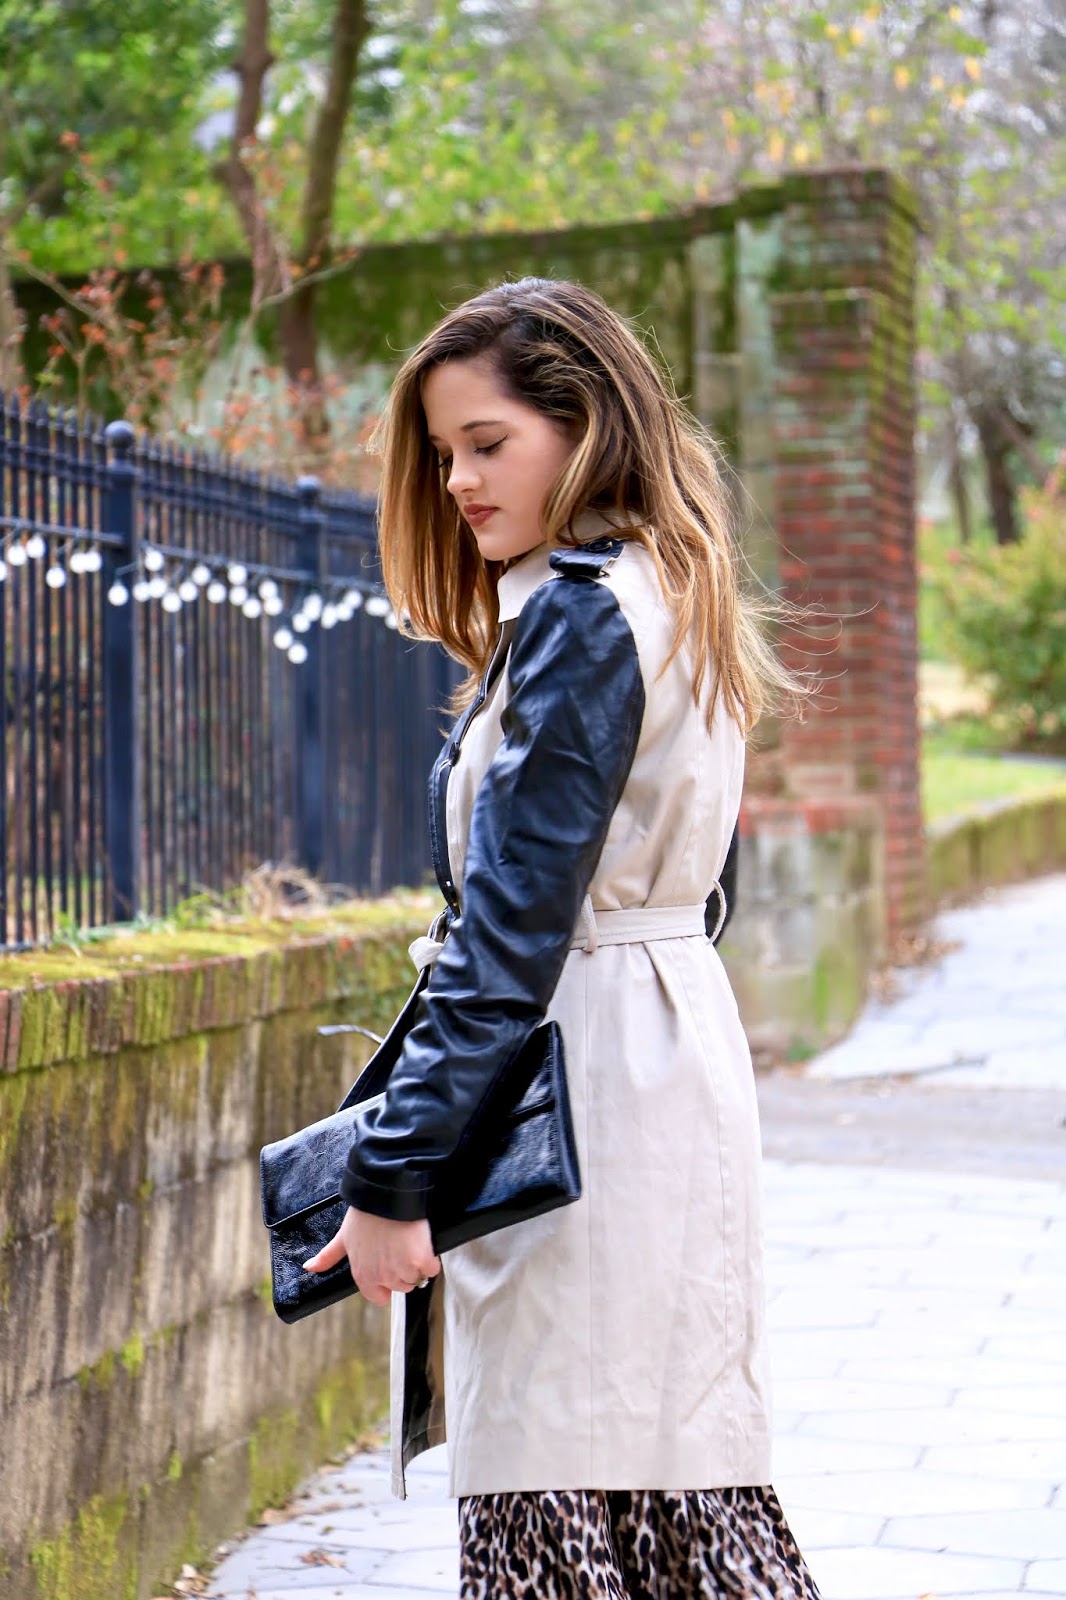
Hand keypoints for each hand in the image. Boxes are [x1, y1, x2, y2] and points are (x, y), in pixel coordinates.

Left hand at [303, 1209, 440, 1306]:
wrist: (387, 1194)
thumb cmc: (365, 1214)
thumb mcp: (343, 1236)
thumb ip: (328, 1256)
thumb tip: (309, 1268)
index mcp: (363, 1275)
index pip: (379, 1297)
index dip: (385, 1285)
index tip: (389, 1267)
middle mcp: (383, 1277)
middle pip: (401, 1287)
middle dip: (402, 1270)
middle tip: (398, 1247)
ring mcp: (403, 1270)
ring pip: (416, 1278)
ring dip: (416, 1264)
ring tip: (408, 1242)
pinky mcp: (422, 1260)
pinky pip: (431, 1269)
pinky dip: (430, 1258)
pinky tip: (421, 1242)